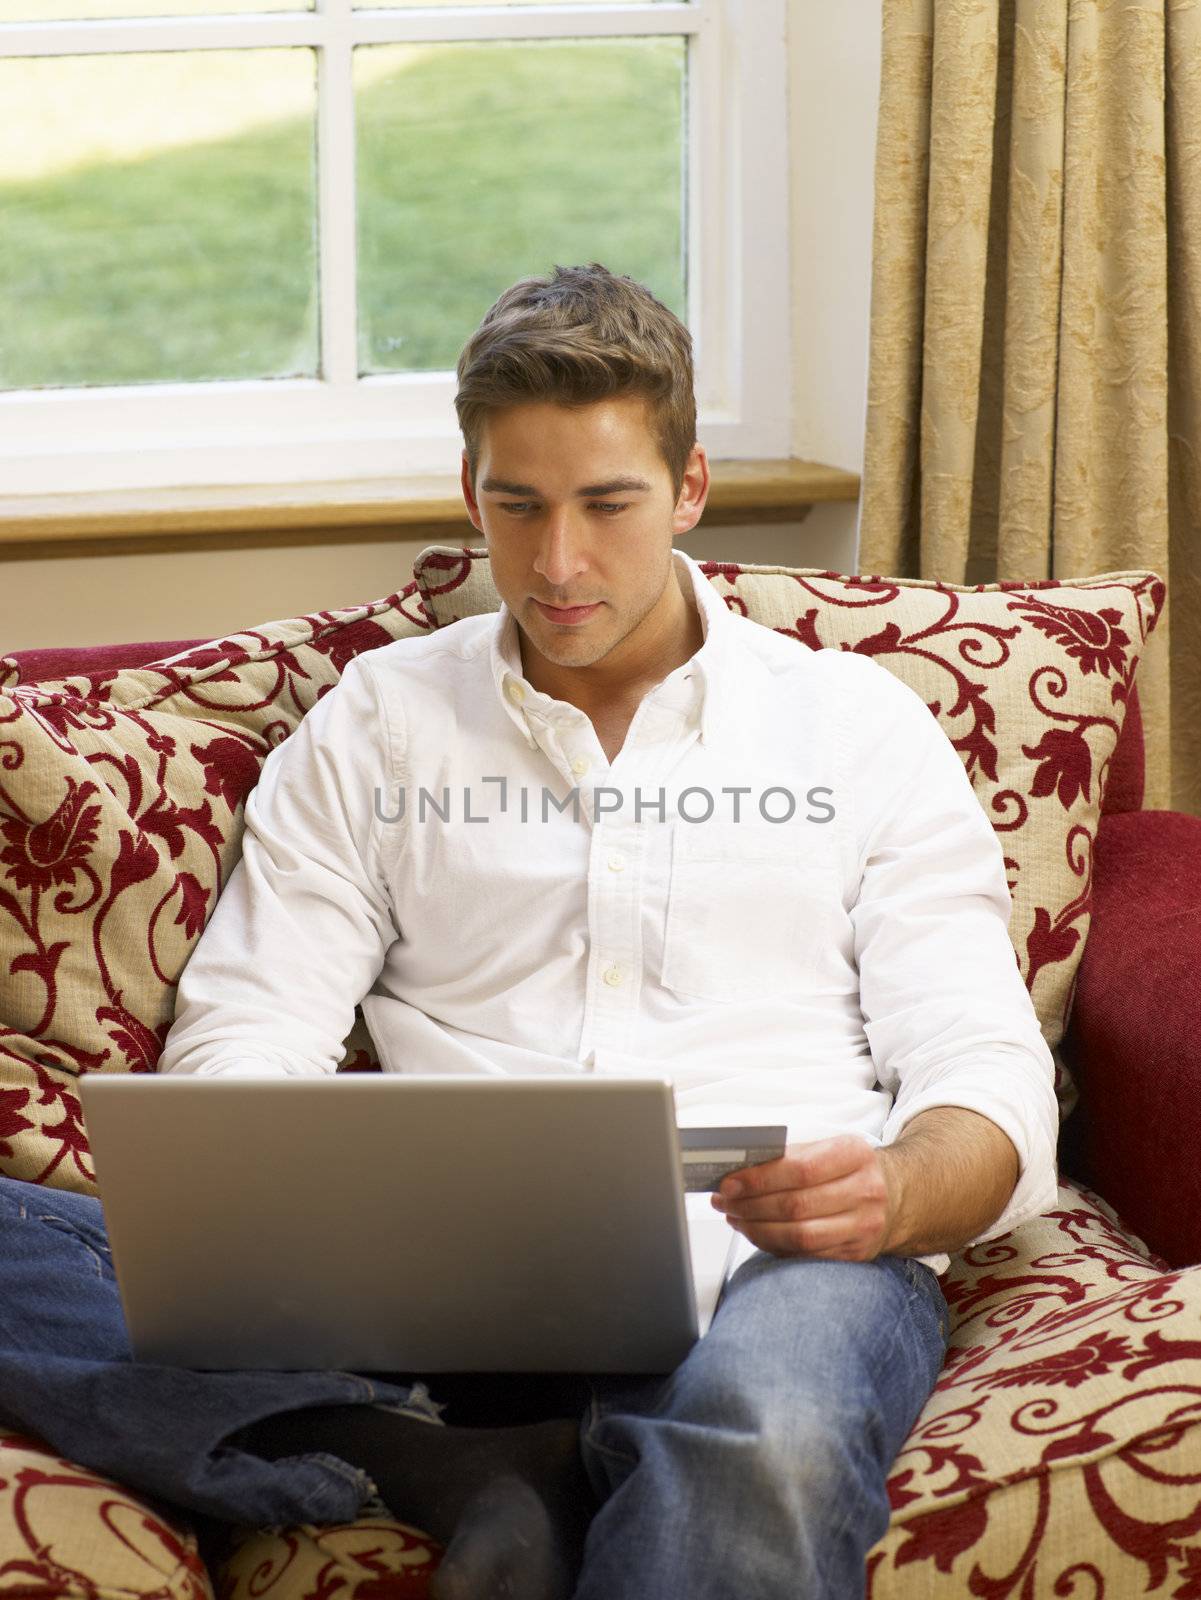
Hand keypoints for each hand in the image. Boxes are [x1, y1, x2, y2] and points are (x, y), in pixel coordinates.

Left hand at [709, 1134, 902, 1261]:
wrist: (897, 1195)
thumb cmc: (852, 1169)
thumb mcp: (830, 1148)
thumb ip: (790, 1156)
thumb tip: (740, 1171)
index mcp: (855, 1155)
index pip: (800, 1169)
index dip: (759, 1179)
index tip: (730, 1183)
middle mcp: (865, 1192)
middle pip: (796, 1205)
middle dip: (750, 1206)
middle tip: (724, 1202)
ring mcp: (864, 1227)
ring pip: (799, 1236)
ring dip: (757, 1229)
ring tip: (735, 1218)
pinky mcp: (856, 1254)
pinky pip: (806, 1255)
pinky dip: (774, 1246)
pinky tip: (757, 1233)